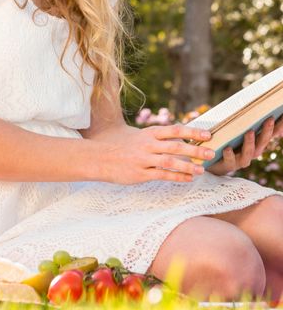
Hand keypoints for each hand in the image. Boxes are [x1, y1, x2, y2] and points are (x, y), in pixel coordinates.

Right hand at [95, 124, 217, 184]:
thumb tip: (179, 137)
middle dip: (195, 150)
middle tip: (211, 153)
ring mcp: (143, 159)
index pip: (174, 130)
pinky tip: (188, 179)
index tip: (208, 134)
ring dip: (188, 166)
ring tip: (202, 170)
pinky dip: (178, 177)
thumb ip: (156, 138)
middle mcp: (147, 144)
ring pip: (170, 162)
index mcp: (147, 133)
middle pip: (175, 146)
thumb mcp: (137, 136)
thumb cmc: (120, 147)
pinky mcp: (140, 173)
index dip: (192, 131)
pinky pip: (163, 175)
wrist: (99, 158)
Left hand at [205, 117, 279, 175]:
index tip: (282, 115)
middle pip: (262, 142)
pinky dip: (229, 154)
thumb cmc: (225, 141)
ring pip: (249, 153)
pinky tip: (228, 148)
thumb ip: (242, 121)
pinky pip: (230, 160)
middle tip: (269, 119)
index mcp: (256, 143)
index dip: (278, 126)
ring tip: (249, 132)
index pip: (270, 134)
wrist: (211, 162)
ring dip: (250, 142)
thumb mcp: (234, 130)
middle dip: (267, 131)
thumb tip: (249, 105)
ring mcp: (241, 160)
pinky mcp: (228, 165)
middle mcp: (252, 152)